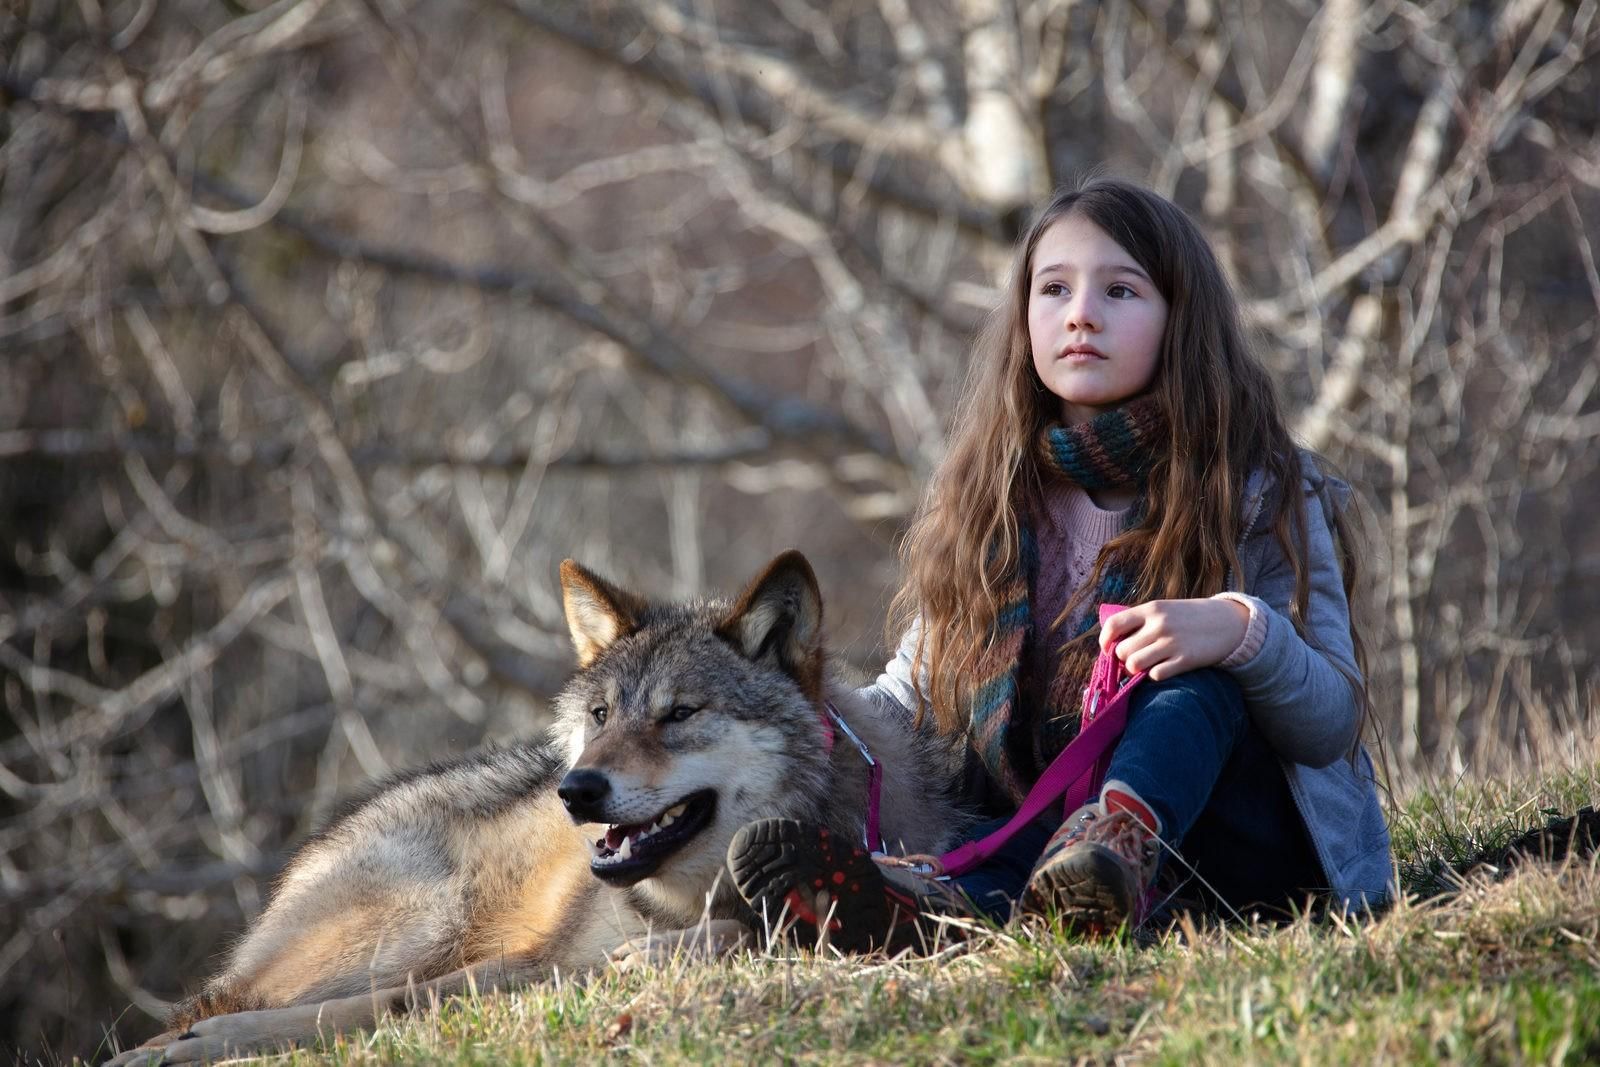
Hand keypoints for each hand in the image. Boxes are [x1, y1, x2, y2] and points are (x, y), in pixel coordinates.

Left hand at [1099, 598, 1248, 680]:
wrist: (1229, 622)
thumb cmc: (1190, 617)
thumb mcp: (1165, 609)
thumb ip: (1141, 622)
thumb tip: (1113, 643)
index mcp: (1151, 609)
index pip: (1114, 625)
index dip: (1105, 640)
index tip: (1107, 649)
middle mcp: (1159, 624)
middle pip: (1122, 651)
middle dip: (1123, 660)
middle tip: (1132, 660)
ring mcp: (1172, 642)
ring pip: (1134, 665)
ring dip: (1135, 670)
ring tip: (1144, 667)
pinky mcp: (1185, 660)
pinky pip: (1156, 675)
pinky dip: (1154, 676)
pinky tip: (1162, 670)